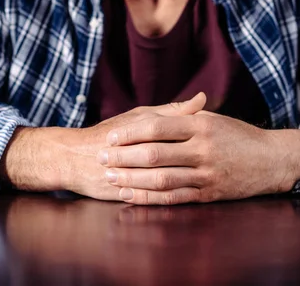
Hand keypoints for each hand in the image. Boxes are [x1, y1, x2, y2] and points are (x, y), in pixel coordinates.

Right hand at [0, 93, 207, 199]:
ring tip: (213, 181)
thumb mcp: (140, 116)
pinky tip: (188, 197)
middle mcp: (137, 150)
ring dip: (189, 181)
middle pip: (177, 157)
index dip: (206, 137)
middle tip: (227, 162)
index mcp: (144, 128)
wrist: (72, 158)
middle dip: (203, 162)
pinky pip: (151, 199)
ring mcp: (129, 173)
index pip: (182, 131)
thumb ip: (172, 111)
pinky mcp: (122, 193)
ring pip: (165, 179)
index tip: (227, 137)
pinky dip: (170, 198)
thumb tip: (202, 99)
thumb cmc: (109, 133)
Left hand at [98, 110, 299, 204]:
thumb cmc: (239, 136)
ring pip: (162, 178)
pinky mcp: (209, 194)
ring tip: (111, 178)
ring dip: (132, 180)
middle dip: (124, 157)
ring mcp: (206, 174)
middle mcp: (203, 149)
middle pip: (155, 154)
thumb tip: (160, 110)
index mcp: (201, 126)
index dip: (131, 133)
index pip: (158, 127)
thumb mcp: (214, 119)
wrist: (272, 160)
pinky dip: (150, 198)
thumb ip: (185, 114)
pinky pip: (174, 198)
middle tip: (101, 158)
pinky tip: (131, 196)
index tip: (111, 137)